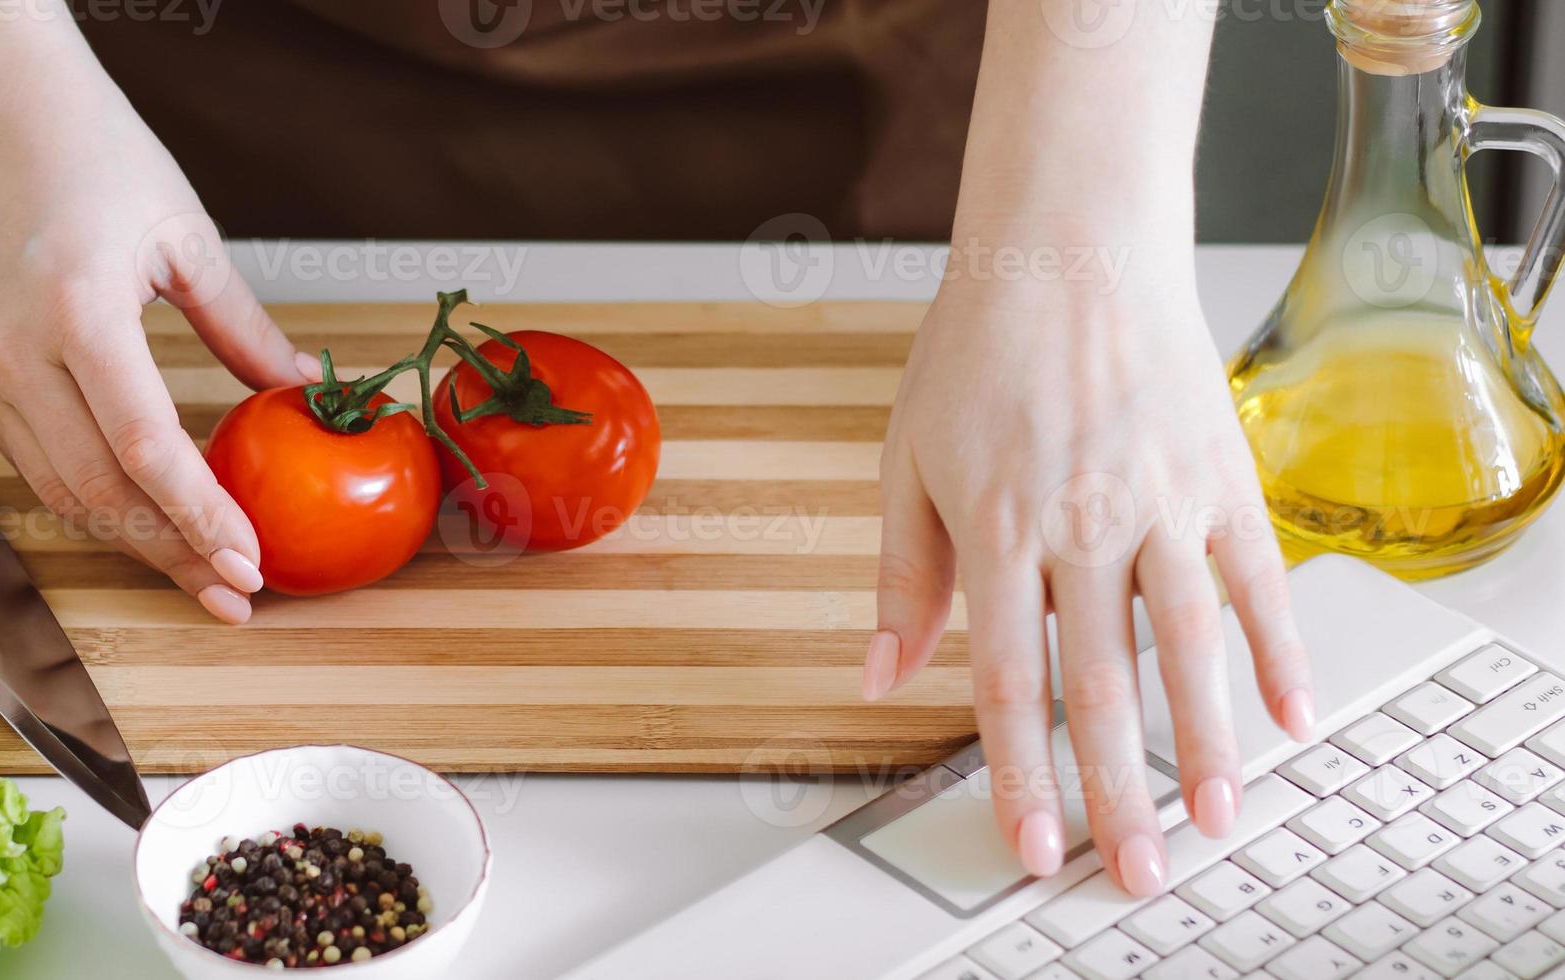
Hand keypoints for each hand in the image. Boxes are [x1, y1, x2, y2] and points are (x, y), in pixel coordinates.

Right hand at [0, 65, 316, 623]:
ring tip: (197, 568)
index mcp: (77, 308)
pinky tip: (140, 514)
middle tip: (234, 592)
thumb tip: (304, 386)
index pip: (142, 447)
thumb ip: (241, 326)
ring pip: (55, 489)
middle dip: (170, 552)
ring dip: (129, 538)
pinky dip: (88, 497)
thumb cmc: (86, 144)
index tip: (247, 563)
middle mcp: (15, 347)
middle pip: (96, 490)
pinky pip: (30, 459)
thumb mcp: (184, 233)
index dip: (198, 516)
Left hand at [865, 246, 1312, 896]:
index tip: (1035, 846)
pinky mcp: (1223, 478)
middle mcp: (1084, 527)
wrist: (1068, 246)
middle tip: (1136, 872)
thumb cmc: (978, 349)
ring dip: (1207, 747)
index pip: (1009, 682)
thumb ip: (901, 579)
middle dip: (1119, 794)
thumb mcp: (906, 461)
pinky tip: (1292, 716)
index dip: (1021, 775)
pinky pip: (1258, 581)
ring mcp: (1162, 504)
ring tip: (1219, 822)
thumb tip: (876, 678)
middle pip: (1105, 687)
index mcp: (998, 531)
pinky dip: (1281, 652)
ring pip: (1191, 649)